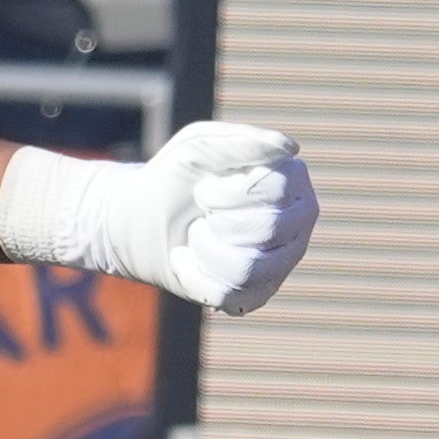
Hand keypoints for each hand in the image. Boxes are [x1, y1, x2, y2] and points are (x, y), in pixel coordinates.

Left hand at [139, 116, 317, 313]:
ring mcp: (281, 263)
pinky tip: (187, 260)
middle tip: (201, 212)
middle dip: (217, 220)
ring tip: (194, 235)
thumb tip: (290, 149)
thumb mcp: (196, 147)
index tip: (204, 189)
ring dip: (204, 247)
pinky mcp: (256, 294)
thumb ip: (239, 143)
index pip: (278, 190)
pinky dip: (192, 274)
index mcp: (293, 181)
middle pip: (268, 229)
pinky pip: (226, 295)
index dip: (230, 192)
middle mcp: (298, 223)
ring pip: (247, 268)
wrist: (140, 220)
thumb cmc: (175, 178)